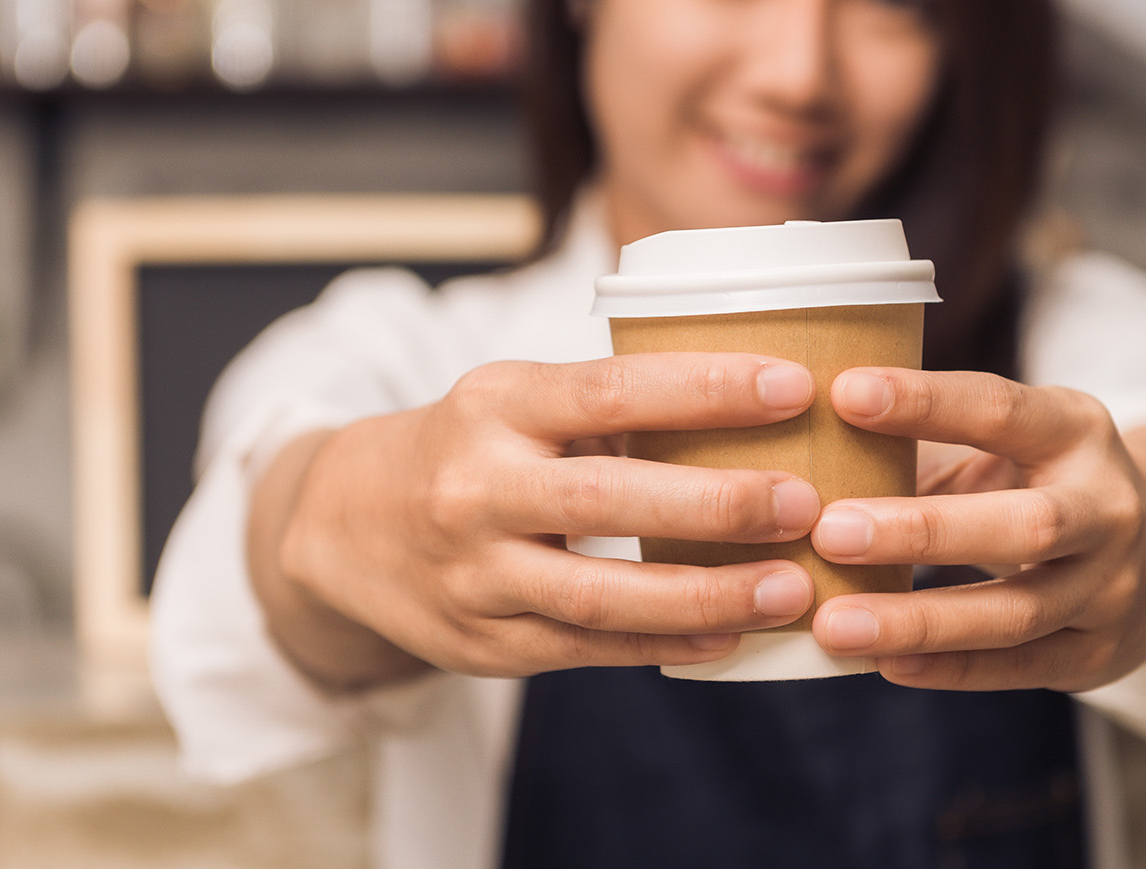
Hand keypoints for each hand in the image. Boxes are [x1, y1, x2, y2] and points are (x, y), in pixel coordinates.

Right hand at [266, 353, 822, 684]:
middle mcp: (476, 487)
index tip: (792, 386)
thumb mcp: (514, 403)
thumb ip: (607, 408)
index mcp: (494, 404)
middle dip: (715, 503)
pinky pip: (584, 649)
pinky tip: (732, 638)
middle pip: (606, 498)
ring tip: (789, 590)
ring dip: (704, 596)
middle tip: (805, 504)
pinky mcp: (481, 641)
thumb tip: (752, 405)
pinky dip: (663, 645)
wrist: (340, 526)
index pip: (609, 389)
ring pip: (598, 595)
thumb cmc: (466, 449)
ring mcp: (473, 573)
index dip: (705, 388)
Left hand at [806, 368, 1145, 691]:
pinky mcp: (1098, 654)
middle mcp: (1108, 507)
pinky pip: (1018, 668)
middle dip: (925, 531)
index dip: (925, 402)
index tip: (844, 394)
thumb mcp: (1006, 442)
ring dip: (920, 620)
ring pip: (1017, 612)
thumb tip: (804, 448)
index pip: (1000, 409)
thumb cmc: (1039, 481)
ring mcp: (1112, 588)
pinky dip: (949, 668)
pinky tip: (883, 663)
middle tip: (831, 531)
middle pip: (1026, 525)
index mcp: (1077, 430)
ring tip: (834, 623)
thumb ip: (924, 445)